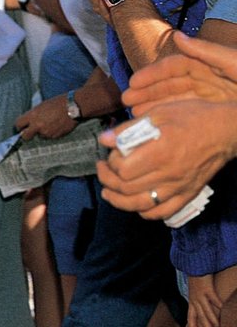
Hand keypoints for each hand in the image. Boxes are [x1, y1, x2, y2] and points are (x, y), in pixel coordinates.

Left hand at [15, 95, 76, 141]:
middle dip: (26, 135)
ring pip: (40, 136)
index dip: (19, 126)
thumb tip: (29, 122)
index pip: (18, 124)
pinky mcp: (55, 136)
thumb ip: (34, 115)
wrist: (73, 107)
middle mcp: (37, 126)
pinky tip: (57, 125)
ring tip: (51, 123)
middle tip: (28, 133)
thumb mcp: (42, 106)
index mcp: (32, 115)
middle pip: (25, 136)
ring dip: (42, 132)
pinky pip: (49, 136)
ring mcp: (46, 132)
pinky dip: (51, 133)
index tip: (21, 127)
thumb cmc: (58, 103)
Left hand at [98, 99, 236, 218]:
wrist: (226, 130)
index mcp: (161, 153)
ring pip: (141, 205)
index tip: (109, 155)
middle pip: (127, 189)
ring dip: (119, 201)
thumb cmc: (192, 117)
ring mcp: (179, 188)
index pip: (123, 170)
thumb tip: (103, 139)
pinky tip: (135, 203)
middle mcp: (169, 174)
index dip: (110, 164)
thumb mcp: (158, 113)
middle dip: (108, 181)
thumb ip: (128, 128)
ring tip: (108, 192)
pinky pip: (162, 212)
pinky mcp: (188, 194)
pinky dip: (145, 212)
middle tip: (103, 170)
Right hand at [123, 31, 236, 111]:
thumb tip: (176, 35)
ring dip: (155, 105)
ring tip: (134, 113)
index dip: (153, 74)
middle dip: (147, 91)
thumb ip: (206, 50)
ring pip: (176, 100)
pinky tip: (155, 121)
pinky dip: (171, 117)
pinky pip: (188, 114)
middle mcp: (208, 80)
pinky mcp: (214, 113)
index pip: (175, 67)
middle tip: (126, 100)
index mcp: (211, 64)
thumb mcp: (234, 61)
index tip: (133, 82)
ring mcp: (211, 97)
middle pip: (171, 84)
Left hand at [186, 274, 222, 326]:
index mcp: (191, 302)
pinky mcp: (207, 290)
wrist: (193, 266)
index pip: (190, 318)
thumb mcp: (195, 292)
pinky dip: (221, 307)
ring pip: (208, 313)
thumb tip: (207, 309)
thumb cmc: (197, 280)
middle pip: (201, 319)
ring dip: (215, 323)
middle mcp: (195, 301)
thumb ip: (200, 301)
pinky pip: (215, 301)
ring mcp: (201, 296)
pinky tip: (226, 312)